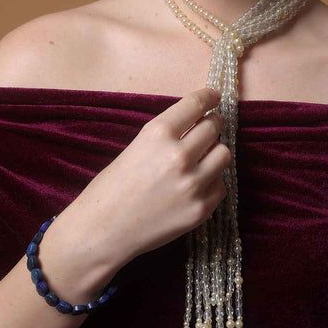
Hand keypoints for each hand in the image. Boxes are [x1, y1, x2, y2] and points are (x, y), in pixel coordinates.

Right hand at [54, 87, 230, 280]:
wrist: (102, 231)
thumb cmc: (112, 187)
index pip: (196, 104)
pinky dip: (211, 182)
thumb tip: (198, 123)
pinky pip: (220, 185)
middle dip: (212, 124)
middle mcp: (178, 155)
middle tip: (207, 128)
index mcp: (158, 134)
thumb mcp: (137, 147)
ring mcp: (192, 184)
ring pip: (224, 154)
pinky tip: (194, 186)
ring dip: (214, 153)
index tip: (214, 96)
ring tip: (200, 159)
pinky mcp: (201, 209)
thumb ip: (168, 135)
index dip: (208, 96)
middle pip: (214, 126)